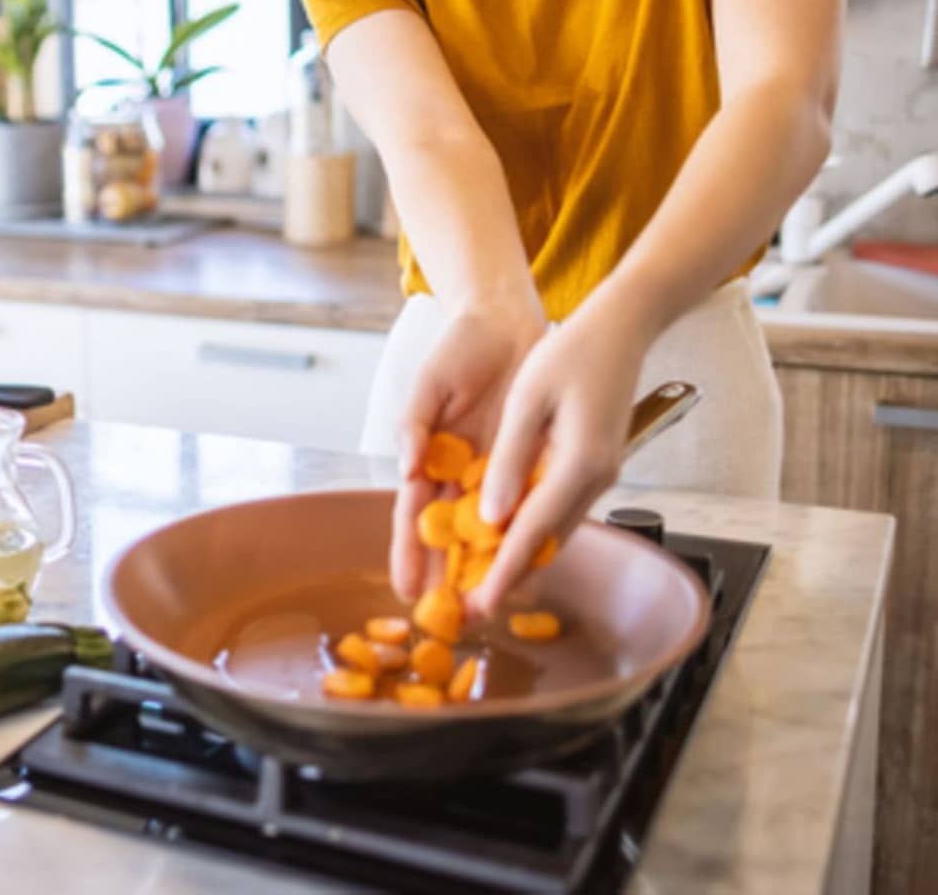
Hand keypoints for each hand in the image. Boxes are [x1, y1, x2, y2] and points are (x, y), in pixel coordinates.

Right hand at [389, 297, 544, 600]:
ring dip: (488, 565)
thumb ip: (413, 425)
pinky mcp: (529, 461)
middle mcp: (460, 473)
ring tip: (490, 602)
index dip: (409, 554)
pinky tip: (531, 561)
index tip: (406, 590)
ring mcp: (496, 470)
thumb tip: (406, 469)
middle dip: (449, 576)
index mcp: (428, 459)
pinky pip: (528, 503)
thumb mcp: (427, 384)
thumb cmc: (458, 350)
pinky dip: (528, 532)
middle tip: (452, 616)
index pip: (413, 517)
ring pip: (490, 528)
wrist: (506, 321)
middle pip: (451, 535)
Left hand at [465, 290, 663, 619]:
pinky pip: (564, 509)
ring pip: (558, 529)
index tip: (480, 603)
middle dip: (512, 575)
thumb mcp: (528, 400)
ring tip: (486, 581)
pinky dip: (537, 529)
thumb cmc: (569, 353)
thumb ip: (510, 459)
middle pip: (549, 540)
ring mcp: (603, 474)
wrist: (620, 330)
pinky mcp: (599, 466)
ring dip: (524, 556)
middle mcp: (597, 478)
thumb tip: (491, 515)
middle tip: (476, 605)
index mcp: (579, 462)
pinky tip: (510, 537)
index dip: (503, 570)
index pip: (533, 529)